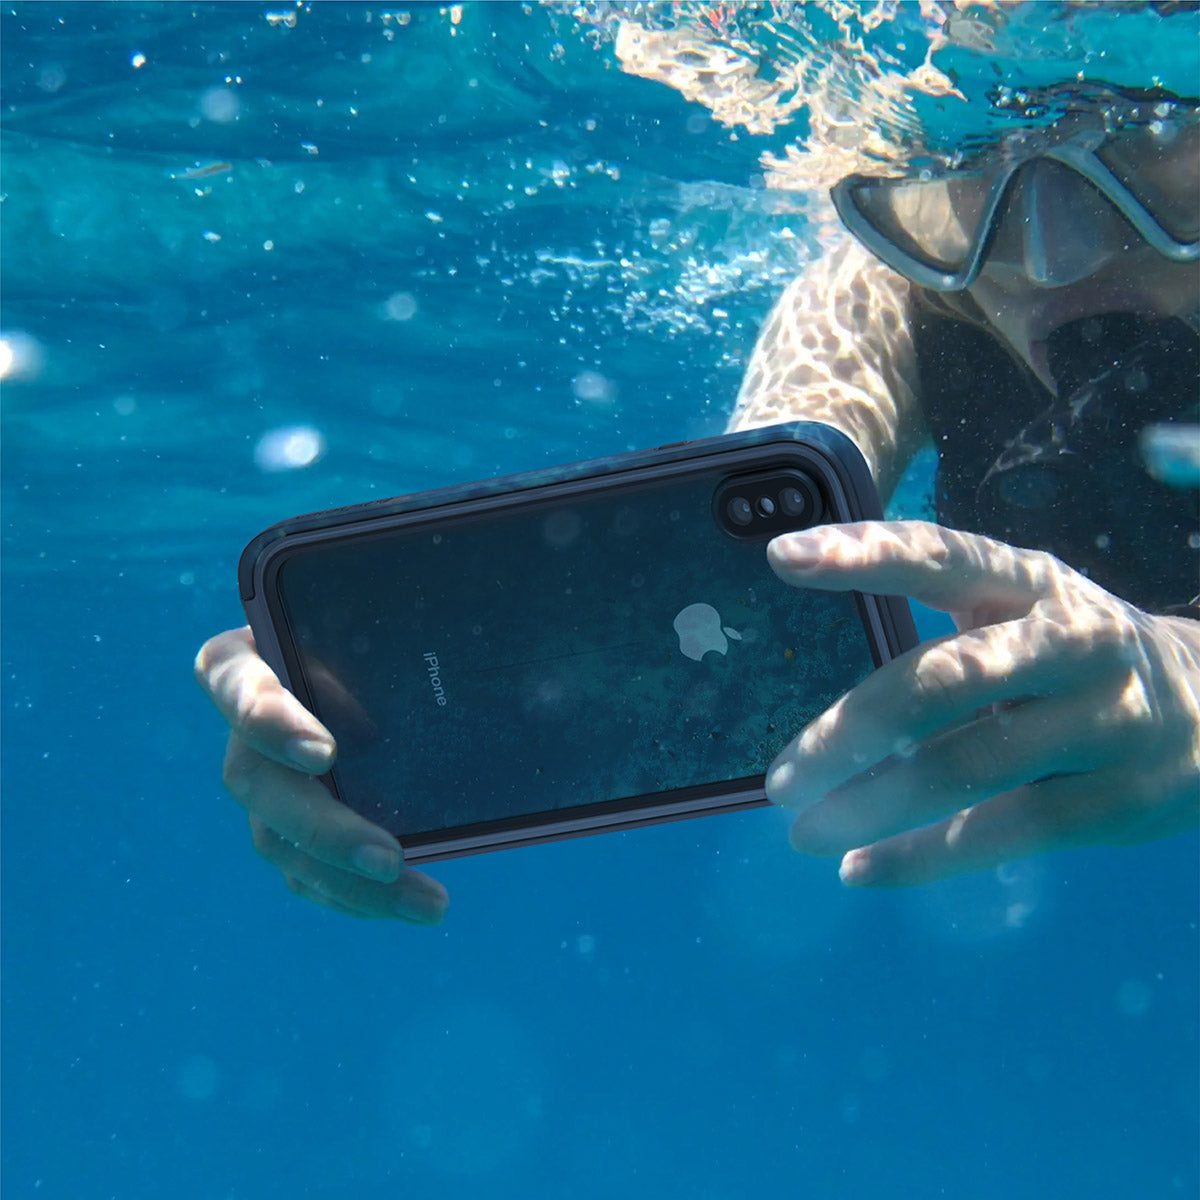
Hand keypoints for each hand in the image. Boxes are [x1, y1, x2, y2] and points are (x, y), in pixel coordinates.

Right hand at [194, 626, 448, 920]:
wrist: (363, 652)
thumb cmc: (373, 621)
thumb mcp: (384, 605)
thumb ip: (396, 612)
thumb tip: (472, 617)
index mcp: (249, 659)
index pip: (232, 680)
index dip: (268, 719)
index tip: (326, 753)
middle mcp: (245, 728)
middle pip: (259, 786)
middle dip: (324, 829)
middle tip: (389, 858)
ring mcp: (265, 782)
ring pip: (282, 844)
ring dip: (350, 883)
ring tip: (428, 902)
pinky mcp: (289, 825)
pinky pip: (308, 872)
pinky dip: (358, 895)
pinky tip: (414, 904)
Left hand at [764, 521, 1199, 885]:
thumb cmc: (1071, 658)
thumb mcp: (1022, 618)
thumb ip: (939, 641)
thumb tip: (822, 713)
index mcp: (1030, 583)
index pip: (940, 556)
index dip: (864, 553)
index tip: (781, 558)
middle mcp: (1070, 642)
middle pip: (943, 680)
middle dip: (850, 731)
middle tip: (781, 778)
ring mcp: (1102, 721)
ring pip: (968, 766)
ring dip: (873, 804)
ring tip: (804, 833)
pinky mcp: (1118, 800)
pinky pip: (1004, 832)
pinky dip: (923, 857)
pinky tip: (862, 869)